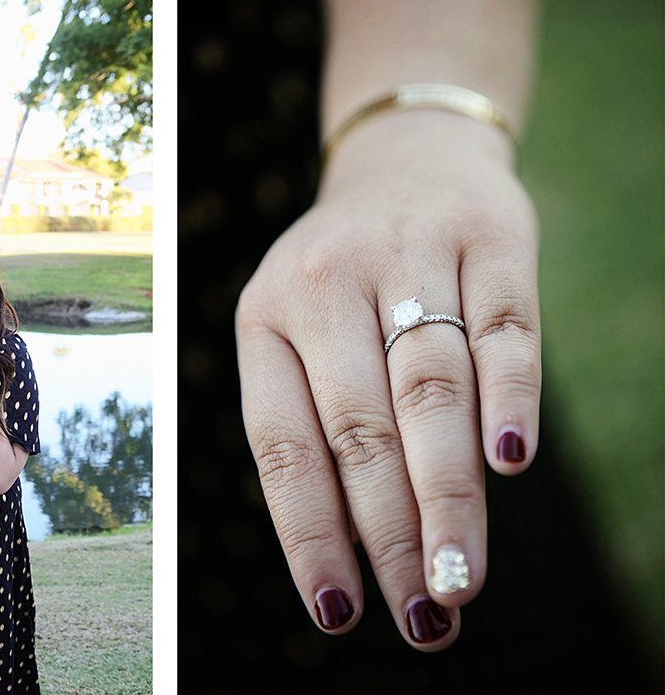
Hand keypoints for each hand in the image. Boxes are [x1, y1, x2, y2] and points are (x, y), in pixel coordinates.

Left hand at [234, 115, 540, 649]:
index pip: (282, 444)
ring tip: (462, 578)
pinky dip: (509, 394)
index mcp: (265, 320)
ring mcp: (407, 255)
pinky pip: (502, 326)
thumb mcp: (302, 333)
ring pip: (428, 389)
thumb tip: (363, 550)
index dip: (309, 533)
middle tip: (424, 615)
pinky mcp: (489, 238)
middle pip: (360, 429)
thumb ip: (322, 424)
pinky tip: (510, 462)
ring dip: (448, 493)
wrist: (404, 160)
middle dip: (392, 533)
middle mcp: (326, 285)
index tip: (339, 613)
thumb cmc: (348, 281)